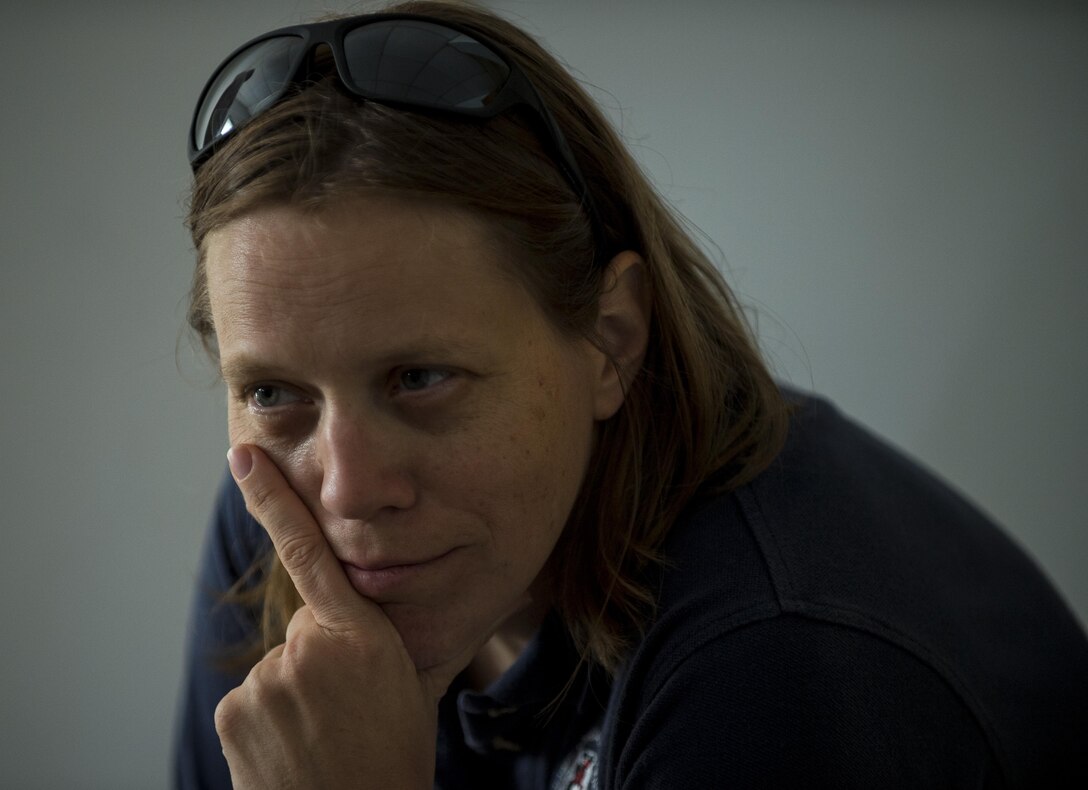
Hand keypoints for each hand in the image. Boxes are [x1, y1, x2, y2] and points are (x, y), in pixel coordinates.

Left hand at [214, 444, 439, 788]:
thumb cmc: (393, 753)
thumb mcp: (409, 683)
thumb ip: (381, 634)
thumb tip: (368, 598)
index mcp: (363, 635)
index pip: (310, 550)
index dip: (273, 499)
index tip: (242, 457)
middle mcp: (310, 650)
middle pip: (304, 629)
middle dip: (319, 655)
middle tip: (346, 705)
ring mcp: (268, 680)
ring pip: (278, 666)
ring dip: (296, 691)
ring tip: (324, 733)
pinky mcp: (237, 710)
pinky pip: (253, 697)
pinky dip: (268, 718)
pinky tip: (293, 746)